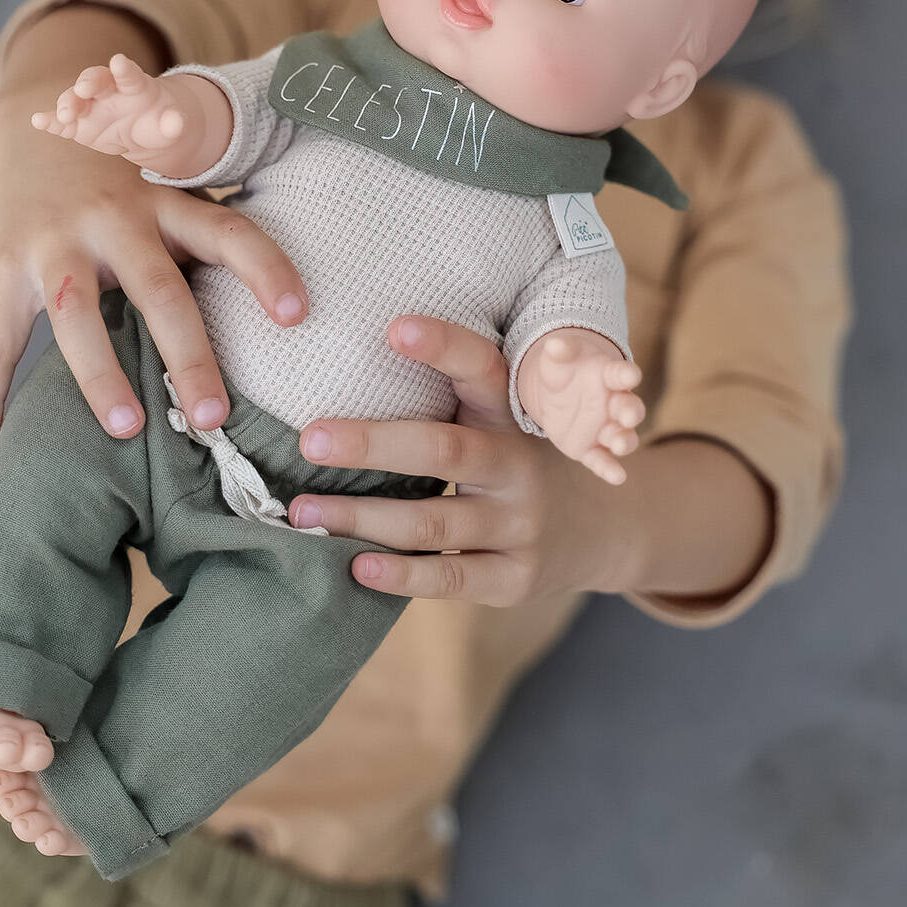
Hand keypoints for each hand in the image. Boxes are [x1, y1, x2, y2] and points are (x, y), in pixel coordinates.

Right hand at [0, 12, 305, 457]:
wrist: (39, 121)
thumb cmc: (131, 179)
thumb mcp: (177, 188)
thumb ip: (214, 240)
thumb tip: (299, 315)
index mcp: (168, 202)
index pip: (228, 232)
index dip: (265, 269)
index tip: (297, 314)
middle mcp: (115, 219)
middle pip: (158, 287)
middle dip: (187, 353)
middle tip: (214, 414)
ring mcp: (55, 243)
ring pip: (76, 314)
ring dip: (101, 374)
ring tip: (126, 430)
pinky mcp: (6, 267)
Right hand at [31, 54, 230, 178]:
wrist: (142, 129)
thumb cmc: (158, 122)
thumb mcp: (170, 126)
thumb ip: (173, 125)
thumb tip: (177, 124)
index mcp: (135, 85)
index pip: (129, 74)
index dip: (124, 68)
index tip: (119, 61)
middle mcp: (108, 89)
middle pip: (95, 79)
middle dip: (88, 82)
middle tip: (84, 89)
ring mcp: (90, 105)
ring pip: (74, 98)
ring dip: (68, 104)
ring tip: (66, 115)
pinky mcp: (77, 123)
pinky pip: (60, 121)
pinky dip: (49, 120)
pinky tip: (37, 121)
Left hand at [287, 316, 642, 604]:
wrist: (604, 532)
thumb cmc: (521, 464)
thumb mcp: (504, 423)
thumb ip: (452, 403)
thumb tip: (344, 376)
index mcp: (510, 416)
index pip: (482, 369)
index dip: (444, 346)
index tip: (394, 327)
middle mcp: (519, 465)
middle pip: (444, 449)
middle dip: (371, 444)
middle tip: (310, 439)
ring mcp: (521, 525)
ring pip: (433, 520)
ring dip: (361, 517)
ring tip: (302, 514)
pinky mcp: (515, 578)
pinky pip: (451, 574)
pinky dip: (401, 573)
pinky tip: (356, 566)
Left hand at [516, 330, 643, 485]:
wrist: (556, 393)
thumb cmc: (563, 370)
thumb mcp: (558, 358)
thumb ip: (559, 351)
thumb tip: (553, 344)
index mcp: (608, 376)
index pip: (621, 374)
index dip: (626, 375)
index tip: (631, 375)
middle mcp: (614, 403)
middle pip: (630, 408)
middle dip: (630, 411)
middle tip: (628, 415)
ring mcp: (605, 428)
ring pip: (622, 436)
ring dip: (624, 441)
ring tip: (619, 444)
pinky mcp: (591, 449)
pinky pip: (603, 460)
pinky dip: (611, 469)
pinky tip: (617, 477)